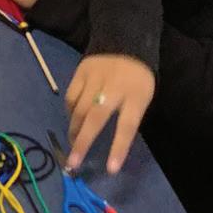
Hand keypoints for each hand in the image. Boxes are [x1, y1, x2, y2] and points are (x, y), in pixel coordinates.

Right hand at [64, 55, 155, 173]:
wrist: (126, 43)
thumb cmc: (136, 79)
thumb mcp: (142, 99)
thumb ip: (128, 118)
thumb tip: (111, 147)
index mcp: (136, 97)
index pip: (127, 125)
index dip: (119, 148)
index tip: (111, 169)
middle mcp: (114, 86)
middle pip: (96, 117)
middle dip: (83, 142)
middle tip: (73, 163)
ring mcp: (96, 77)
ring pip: (80, 108)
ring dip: (74, 129)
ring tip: (73, 144)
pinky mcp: (82, 70)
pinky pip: (72, 96)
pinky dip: (70, 111)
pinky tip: (73, 119)